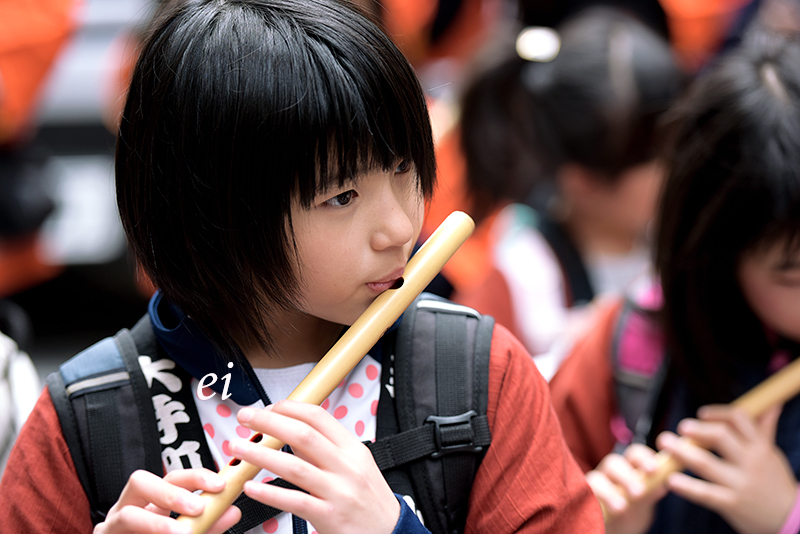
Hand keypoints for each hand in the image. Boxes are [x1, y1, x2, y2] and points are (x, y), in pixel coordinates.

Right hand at [94, 468, 240, 533]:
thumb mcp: (187, 531)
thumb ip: (208, 524)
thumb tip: (232, 511)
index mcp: (152, 500)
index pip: (173, 478)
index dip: (196, 477)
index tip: (219, 485)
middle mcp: (128, 507)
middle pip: (140, 481)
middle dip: (170, 492)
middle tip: (197, 508)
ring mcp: (112, 526)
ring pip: (127, 515)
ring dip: (156, 523)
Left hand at [228, 401, 399, 533]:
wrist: (391, 532)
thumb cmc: (370, 499)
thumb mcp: (355, 465)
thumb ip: (324, 449)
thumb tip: (291, 433)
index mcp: (352, 449)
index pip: (318, 417)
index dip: (289, 408)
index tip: (267, 407)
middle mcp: (347, 466)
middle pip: (303, 435)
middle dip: (269, 423)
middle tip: (246, 418)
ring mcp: (339, 491)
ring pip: (295, 466)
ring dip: (261, 455)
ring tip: (239, 448)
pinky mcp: (329, 516)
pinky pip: (295, 501)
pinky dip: (270, 492)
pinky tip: (251, 487)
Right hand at [587, 444, 667, 533]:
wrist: (614, 529)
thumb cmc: (630, 512)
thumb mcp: (643, 503)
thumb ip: (650, 493)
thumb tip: (663, 484)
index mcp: (628, 469)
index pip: (634, 454)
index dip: (643, 457)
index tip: (654, 469)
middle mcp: (610, 473)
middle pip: (613, 463)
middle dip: (626, 476)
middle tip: (638, 492)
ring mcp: (595, 485)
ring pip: (596, 479)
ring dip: (609, 492)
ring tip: (621, 507)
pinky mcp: (584, 498)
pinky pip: (584, 495)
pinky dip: (592, 500)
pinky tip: (601, 510)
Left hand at [658, 405, 796, 533]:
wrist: (789, 519)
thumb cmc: (774, 482)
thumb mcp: (771, 454)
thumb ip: (764, 429)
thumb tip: (771, 404)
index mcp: (759, 446)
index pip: (739, 419)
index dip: (718, 413)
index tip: (701, 414)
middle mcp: (750, 462)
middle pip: (720, 437)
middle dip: (698, 430)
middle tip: (681, 427)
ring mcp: (741, 484)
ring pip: (706, 463)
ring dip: (682, 452)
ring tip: (665, 443)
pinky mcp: (732, 504)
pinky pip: (705, 493)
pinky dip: (687, 486)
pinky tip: (671, 480)